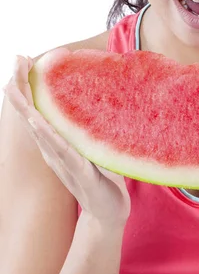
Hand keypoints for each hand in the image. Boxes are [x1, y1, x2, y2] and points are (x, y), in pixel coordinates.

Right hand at [2, 55, 131, 226]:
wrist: (109, 213)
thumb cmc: (101, 176)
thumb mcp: (91, 144)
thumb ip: (85, 125)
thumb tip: (90, 95)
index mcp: (56, 142)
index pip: (37, 109)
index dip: (27, 86)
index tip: (22, 60)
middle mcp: (54, 151)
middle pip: (32, 116)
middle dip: (22, 89)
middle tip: (15, 61)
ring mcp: (65, 163)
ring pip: (42, 133)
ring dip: (29, 110)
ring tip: (15, 88)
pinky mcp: (81, 174)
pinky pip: (65, 153)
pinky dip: (52, 139)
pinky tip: (42, 125)